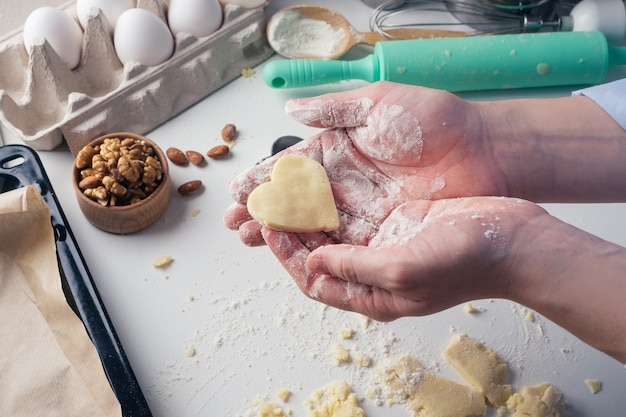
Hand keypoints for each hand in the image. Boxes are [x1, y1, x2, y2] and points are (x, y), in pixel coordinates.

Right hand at [224, 82, 507, 244]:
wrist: (484, 151)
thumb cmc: (436, 121)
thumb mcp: (380, 104)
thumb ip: (335, 111)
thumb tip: (292, 110)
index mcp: (341, 146)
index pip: (293, 166)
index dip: (265, 179)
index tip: (238, 193)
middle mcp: (346, 177)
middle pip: (296, 197)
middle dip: (264, 210)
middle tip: (235, 222)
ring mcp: (362, 204)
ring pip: (312, 220)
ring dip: (281, 230)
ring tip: (250, 237)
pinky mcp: (380, 226)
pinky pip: (340, 236)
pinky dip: (313, 242)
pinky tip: (290, 247)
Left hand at [260, 196, 545, 320]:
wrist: (511, 239)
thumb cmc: (466, 260)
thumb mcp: (404, 269)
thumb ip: (356, 267)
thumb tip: (313, 261)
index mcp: (373, 296)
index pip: (316, 280)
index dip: (288, 257)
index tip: (270, 229)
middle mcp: (374, 274)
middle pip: (319, 257)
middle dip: (291, 235)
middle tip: (268, 209)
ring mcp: (385, 246)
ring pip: (334, 234)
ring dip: (309, 216)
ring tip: (285, 194)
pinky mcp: (397, 223)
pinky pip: (355, 215)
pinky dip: (335, 203)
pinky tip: (318, 184)